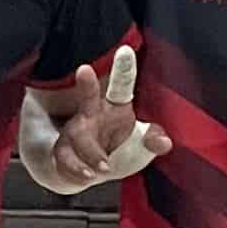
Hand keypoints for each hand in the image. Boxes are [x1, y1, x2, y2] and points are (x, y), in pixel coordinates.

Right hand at [21, 46, 171, 192]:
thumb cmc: (116, 150)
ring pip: (76, 135)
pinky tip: (87, 176)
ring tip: (104, 168)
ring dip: (90, 152)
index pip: (121, 85)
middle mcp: (91, 115)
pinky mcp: (62, 152)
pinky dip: (77, 169)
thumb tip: (164, 142)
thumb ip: (152, 139)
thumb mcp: (140, 146)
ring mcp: (74, 133)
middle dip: (86, 84)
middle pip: (87, 97)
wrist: (87, 173)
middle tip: (83, 69)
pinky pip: (65, 158)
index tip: (125, 51)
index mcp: (113, 106)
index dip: (124, 68)